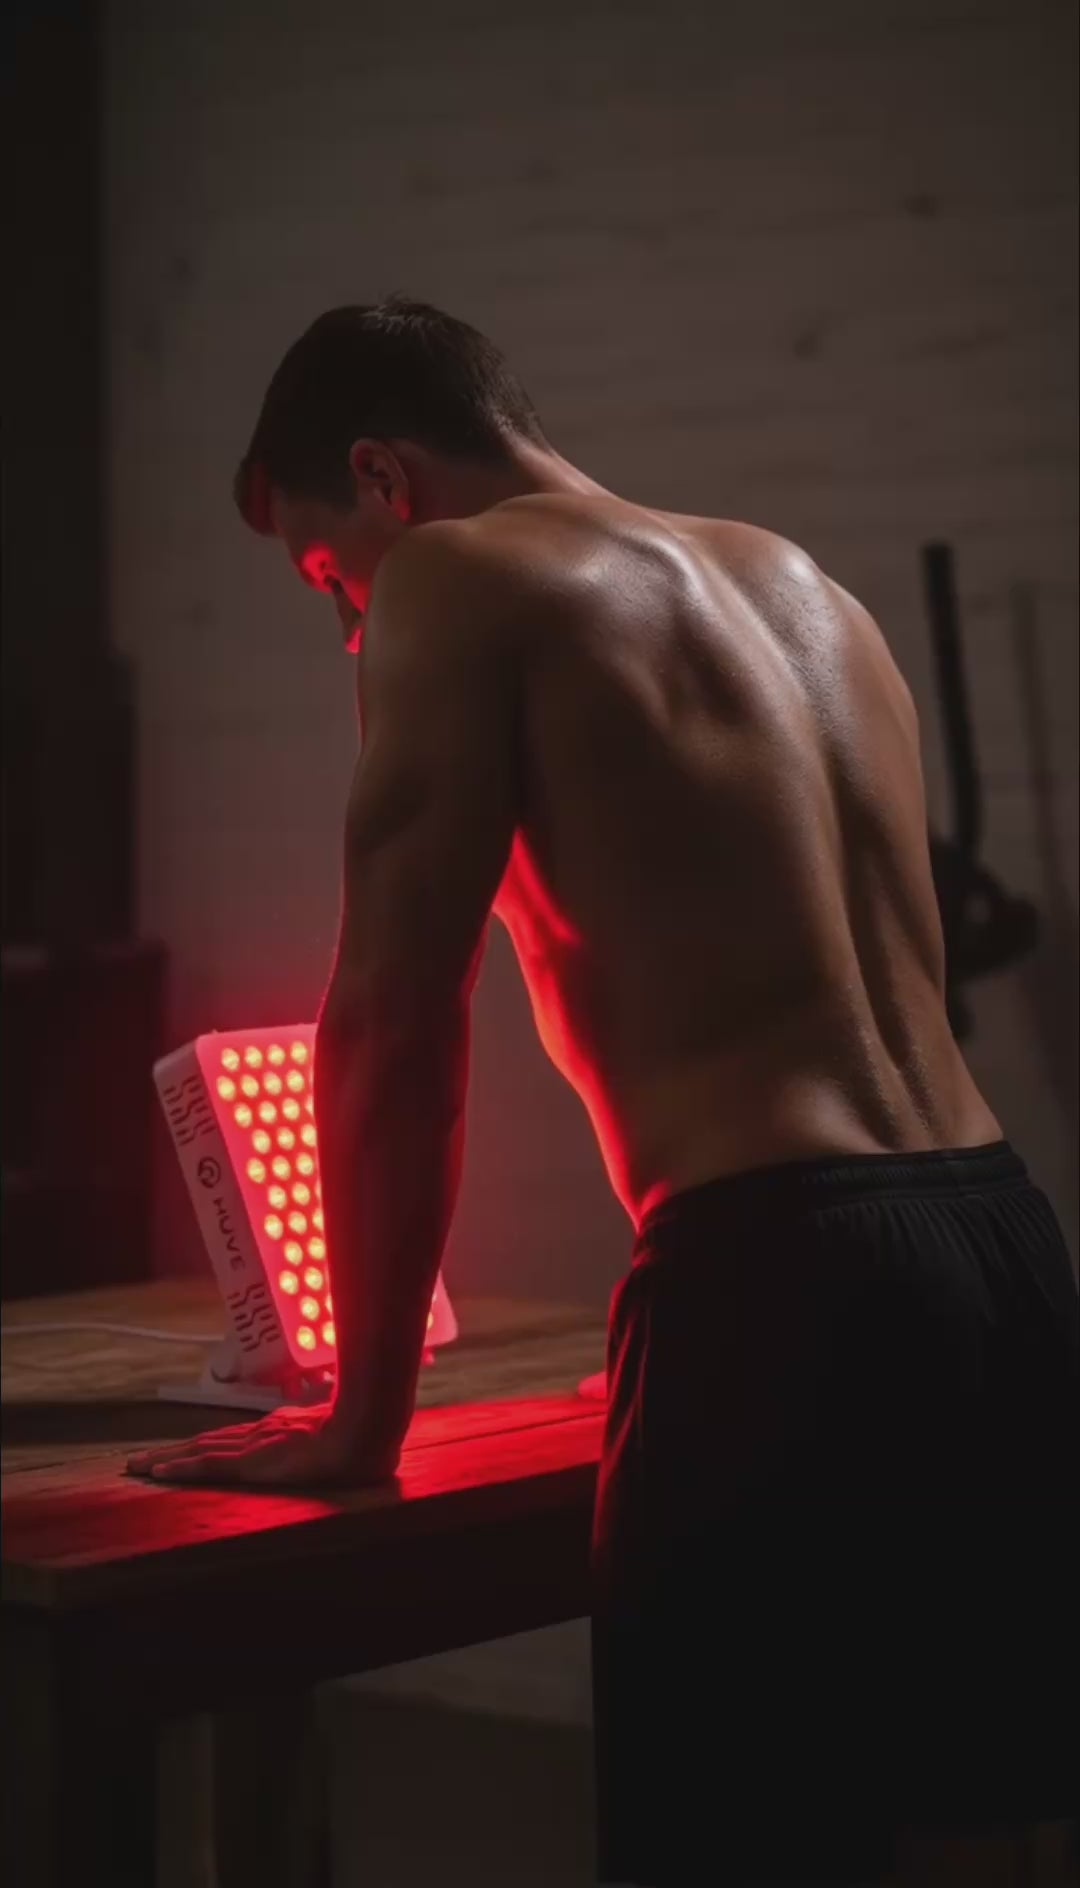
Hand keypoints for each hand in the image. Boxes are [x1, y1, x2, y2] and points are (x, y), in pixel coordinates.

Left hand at [125, 1404, 398, 1489]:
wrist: (367, 1429)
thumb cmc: (366, 1434)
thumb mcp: (344, 1437)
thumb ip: (333, 1438)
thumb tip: (344, 1446)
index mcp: (280, 1429)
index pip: (233, 1439)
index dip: (204, 1446)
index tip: (181, 1451)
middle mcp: (260, 1433)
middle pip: (207, 1441)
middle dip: (174, 1450)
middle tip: (141, 1459)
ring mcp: (254, 1445)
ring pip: (199, 1450)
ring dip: (166, 1458)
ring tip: (138, 1466)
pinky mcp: (253, 1461)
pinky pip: (209, 1465)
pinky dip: (181, 1467)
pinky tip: (159, 1472)